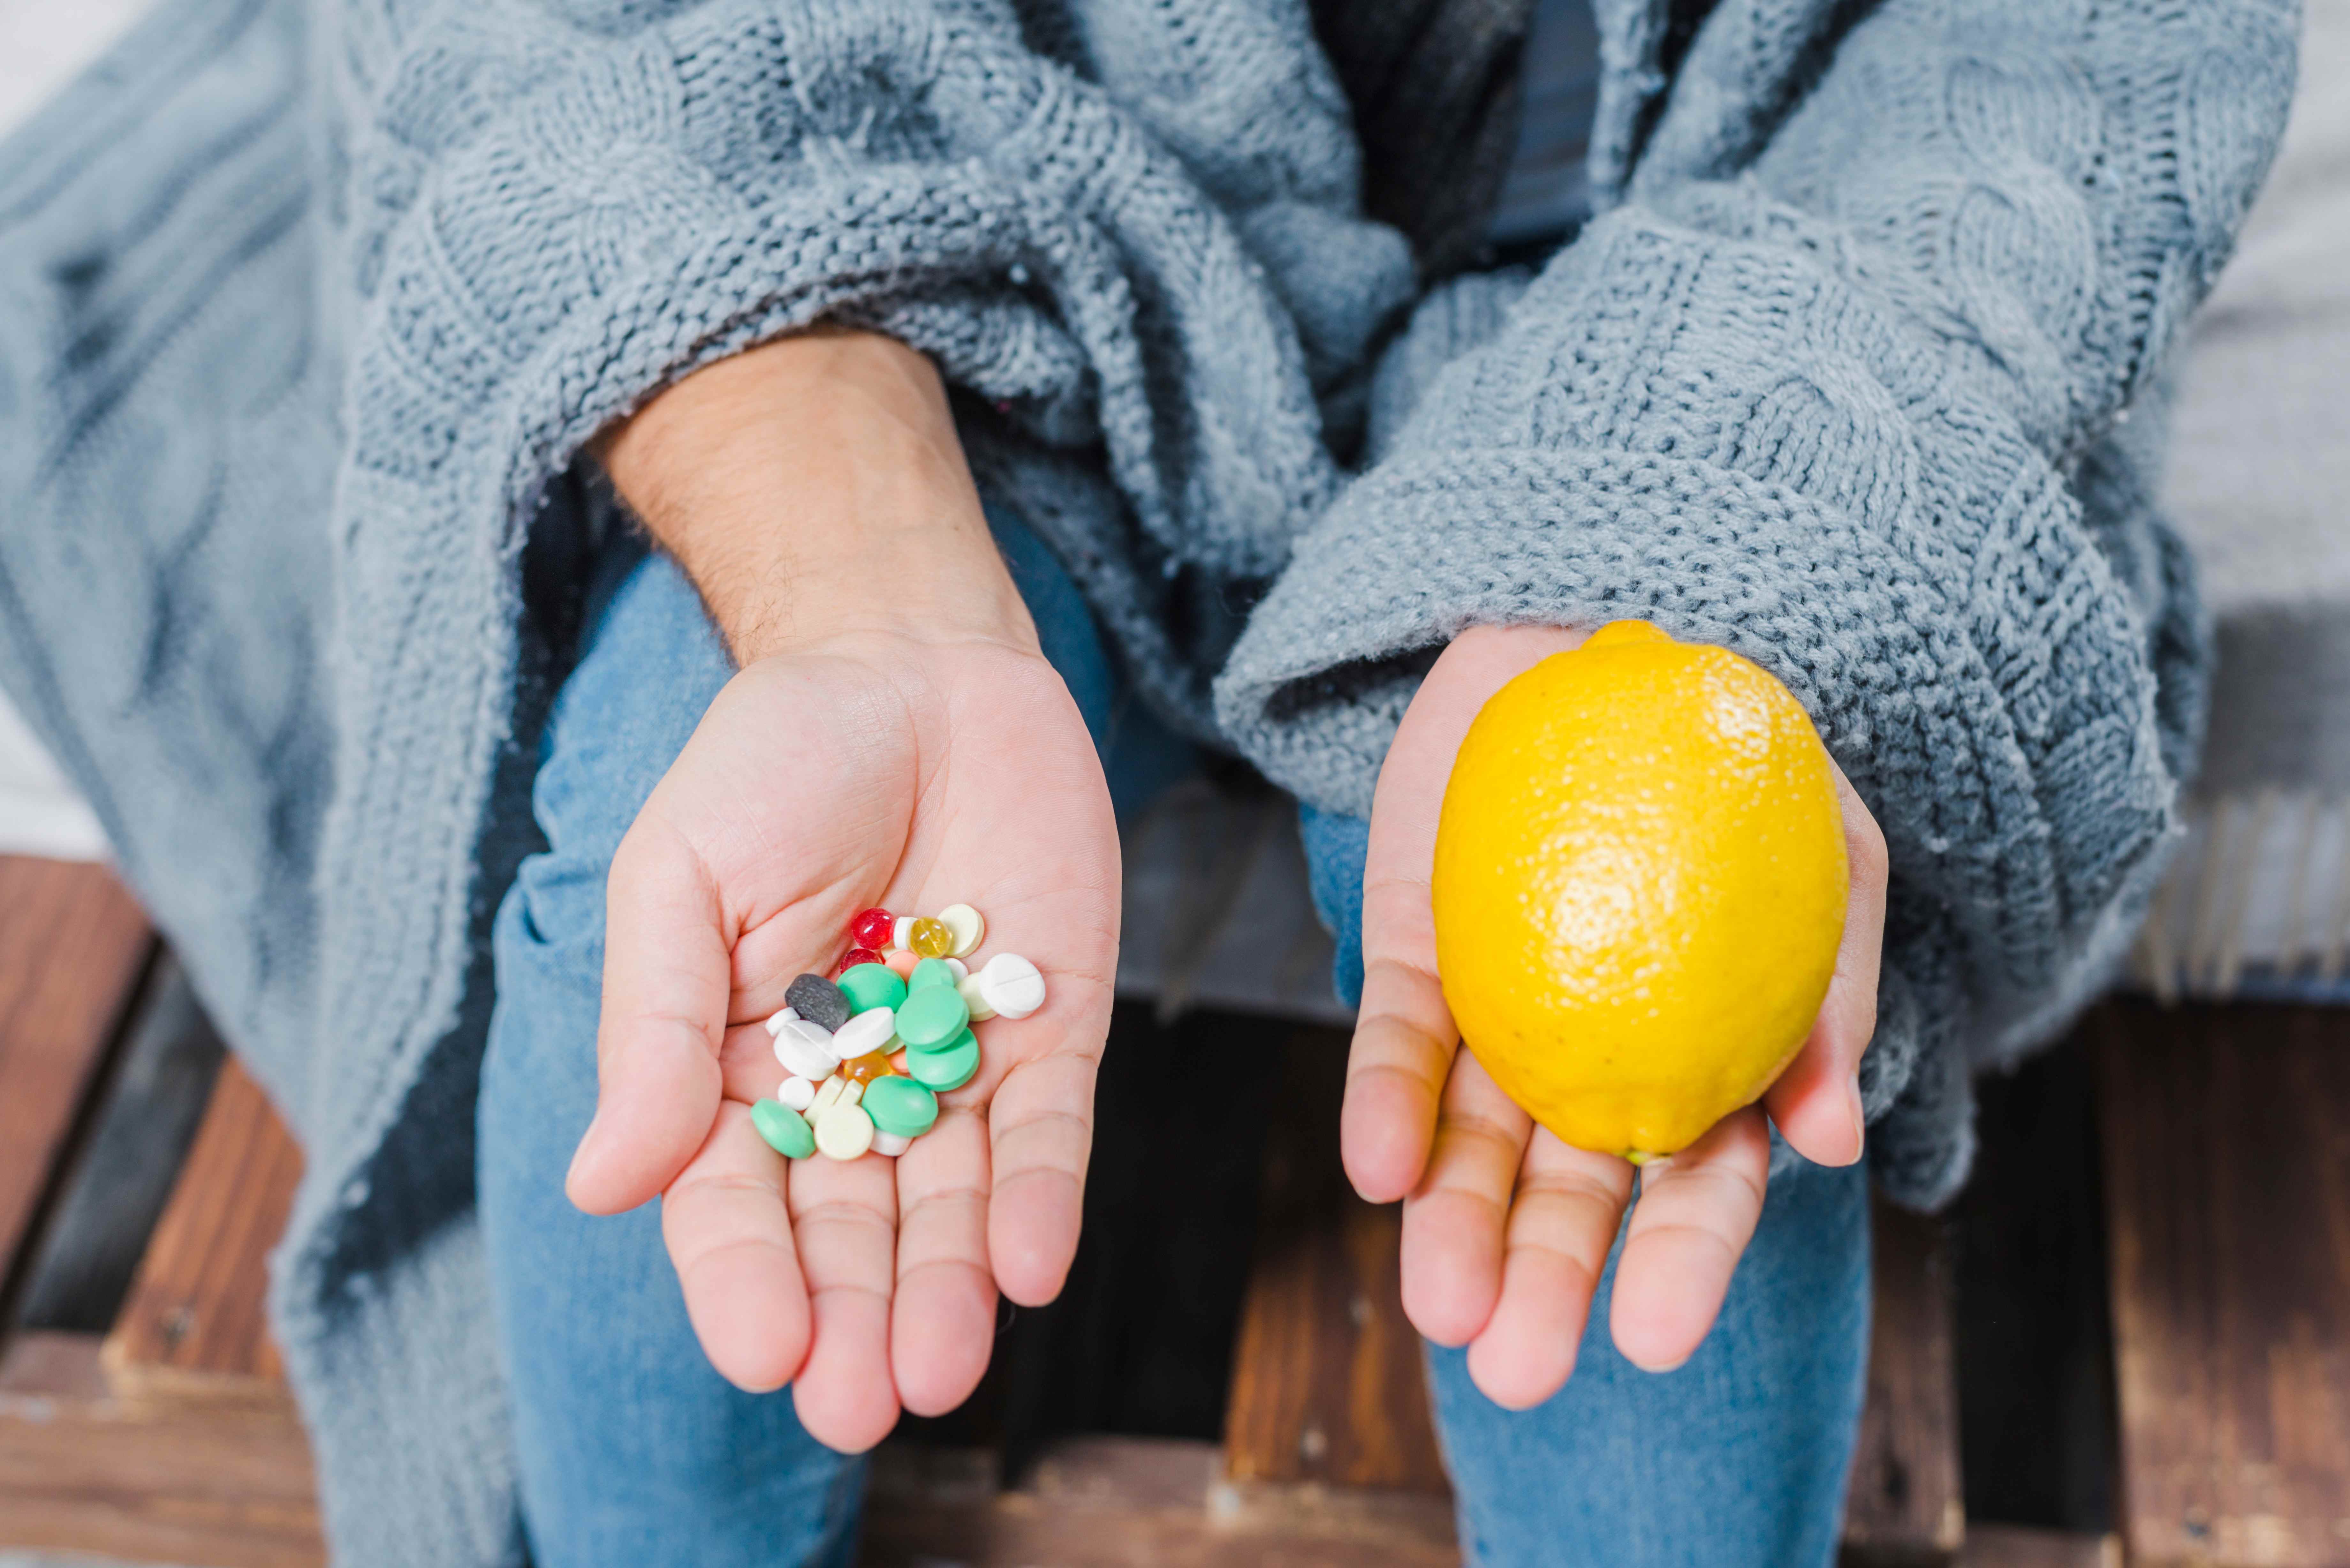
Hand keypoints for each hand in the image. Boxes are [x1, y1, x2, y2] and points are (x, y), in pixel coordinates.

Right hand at [563, 332, 1119, 1450]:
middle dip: (858, 1318)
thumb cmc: (771, 764)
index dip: (746, 1281)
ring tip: (944, 1370)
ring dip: (949, 1288)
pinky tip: (1028, 1267)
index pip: (735, 1203)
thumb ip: (654, 1030)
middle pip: (851, 1230)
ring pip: (953, 1203)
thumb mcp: (680, 879)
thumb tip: (602, 1183)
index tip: (766, 1352)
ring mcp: (955, 1065)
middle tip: (864, 1408)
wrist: (909, 665)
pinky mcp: (1048, 1029)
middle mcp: (851, 1090)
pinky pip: (1049, 1131)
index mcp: (739, 1073)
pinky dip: (1041, 1198)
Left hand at [1344, 625, 1886, 1407]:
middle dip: (1545, 1282)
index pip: (1699, 1182)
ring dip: (1452, 1223)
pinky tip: (1376, 1168)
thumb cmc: (1745, 766)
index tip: (1650, 1340)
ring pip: (1469, 1142)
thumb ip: (1834, 995)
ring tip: (1439, 1305)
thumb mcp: (1835, 863)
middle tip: (1515, 1373)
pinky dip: (1384, 1102)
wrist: (1606, 642)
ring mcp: (1499, 1009)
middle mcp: (1593, 1058)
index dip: (1679, 1264)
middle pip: (1570, 1191)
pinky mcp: (1415, 953)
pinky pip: (1398, 1040)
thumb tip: (1827, 1144)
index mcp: (1702, 1058)